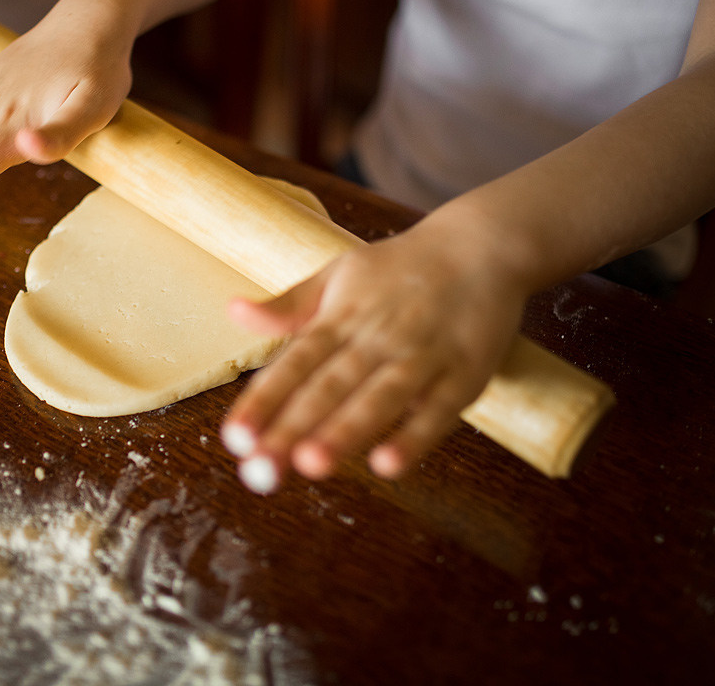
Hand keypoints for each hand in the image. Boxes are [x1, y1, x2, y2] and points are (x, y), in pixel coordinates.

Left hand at [220, 216, 528, 491]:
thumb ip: (289, 305)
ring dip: (345, 432)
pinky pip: (437, 412)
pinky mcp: (465, 375)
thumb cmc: (401, 269)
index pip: (294, 363)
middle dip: (292, 429)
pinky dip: (414, 438)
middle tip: (260, 468)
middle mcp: (377, 337)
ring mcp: (422, 356)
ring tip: (312, 465)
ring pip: (379, 399)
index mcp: (341, 316)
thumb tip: (232, 311)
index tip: (234, 437)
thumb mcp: (338, 274)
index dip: (264, 400)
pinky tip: (388, 465)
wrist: (481, 245)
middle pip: (328, 387)